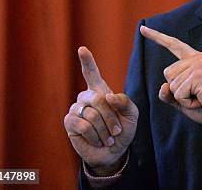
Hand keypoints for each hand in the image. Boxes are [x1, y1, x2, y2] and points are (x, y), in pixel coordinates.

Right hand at [63, 47, 138, 173]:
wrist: (114, 151)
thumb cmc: (123, 129)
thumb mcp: (132, 114)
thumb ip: (125, 102)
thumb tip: (108, 96)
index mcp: (100, 90)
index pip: (92, 72)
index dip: (87, 61)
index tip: (82, 49)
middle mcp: (86, 97)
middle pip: (98, 99)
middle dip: (111, 117)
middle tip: (117, 131)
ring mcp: (76, 108)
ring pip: (91, 114)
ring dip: (104, 129)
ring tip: (108, 137)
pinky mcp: (69, 122)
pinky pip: (82, 125)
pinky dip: (95, 135)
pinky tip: (97, 140)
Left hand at [140, 25, 201, 126]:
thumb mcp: (184, 101)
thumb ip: (170, 94)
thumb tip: (163, 87)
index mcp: (196, 59)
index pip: (174, 45)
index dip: (157, 37)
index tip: (142, 29)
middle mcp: (198, 58)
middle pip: (167, 73)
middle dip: (177, 91)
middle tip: (198, 96)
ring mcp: (199, 65)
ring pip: (172, 85)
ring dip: (183, 98)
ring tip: (201, 98)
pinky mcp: (199, 75)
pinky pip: (178, 93)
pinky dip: (187, 103)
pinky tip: (201, 100)